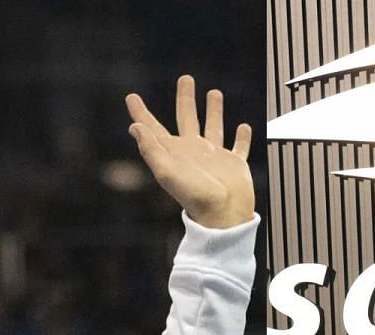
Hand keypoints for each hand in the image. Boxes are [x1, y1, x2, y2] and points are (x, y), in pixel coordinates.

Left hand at [125, 76, 254, 228]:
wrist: (223, 216)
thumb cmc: (195, 197)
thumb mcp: (167, 172)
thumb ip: (151, 149)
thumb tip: (135, 127)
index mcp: (174, 153)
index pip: (153, 128)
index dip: (140, 112)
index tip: (131, 97)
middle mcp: (192, 152)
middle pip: (187, 118)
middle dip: (185, 98)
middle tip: (185, 79)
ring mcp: (214, 157)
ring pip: (213, 126)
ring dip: (213, 110)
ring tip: (213, 92)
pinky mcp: (234, 164)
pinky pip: (239, 146)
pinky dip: (242, 137)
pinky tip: (243, 126)